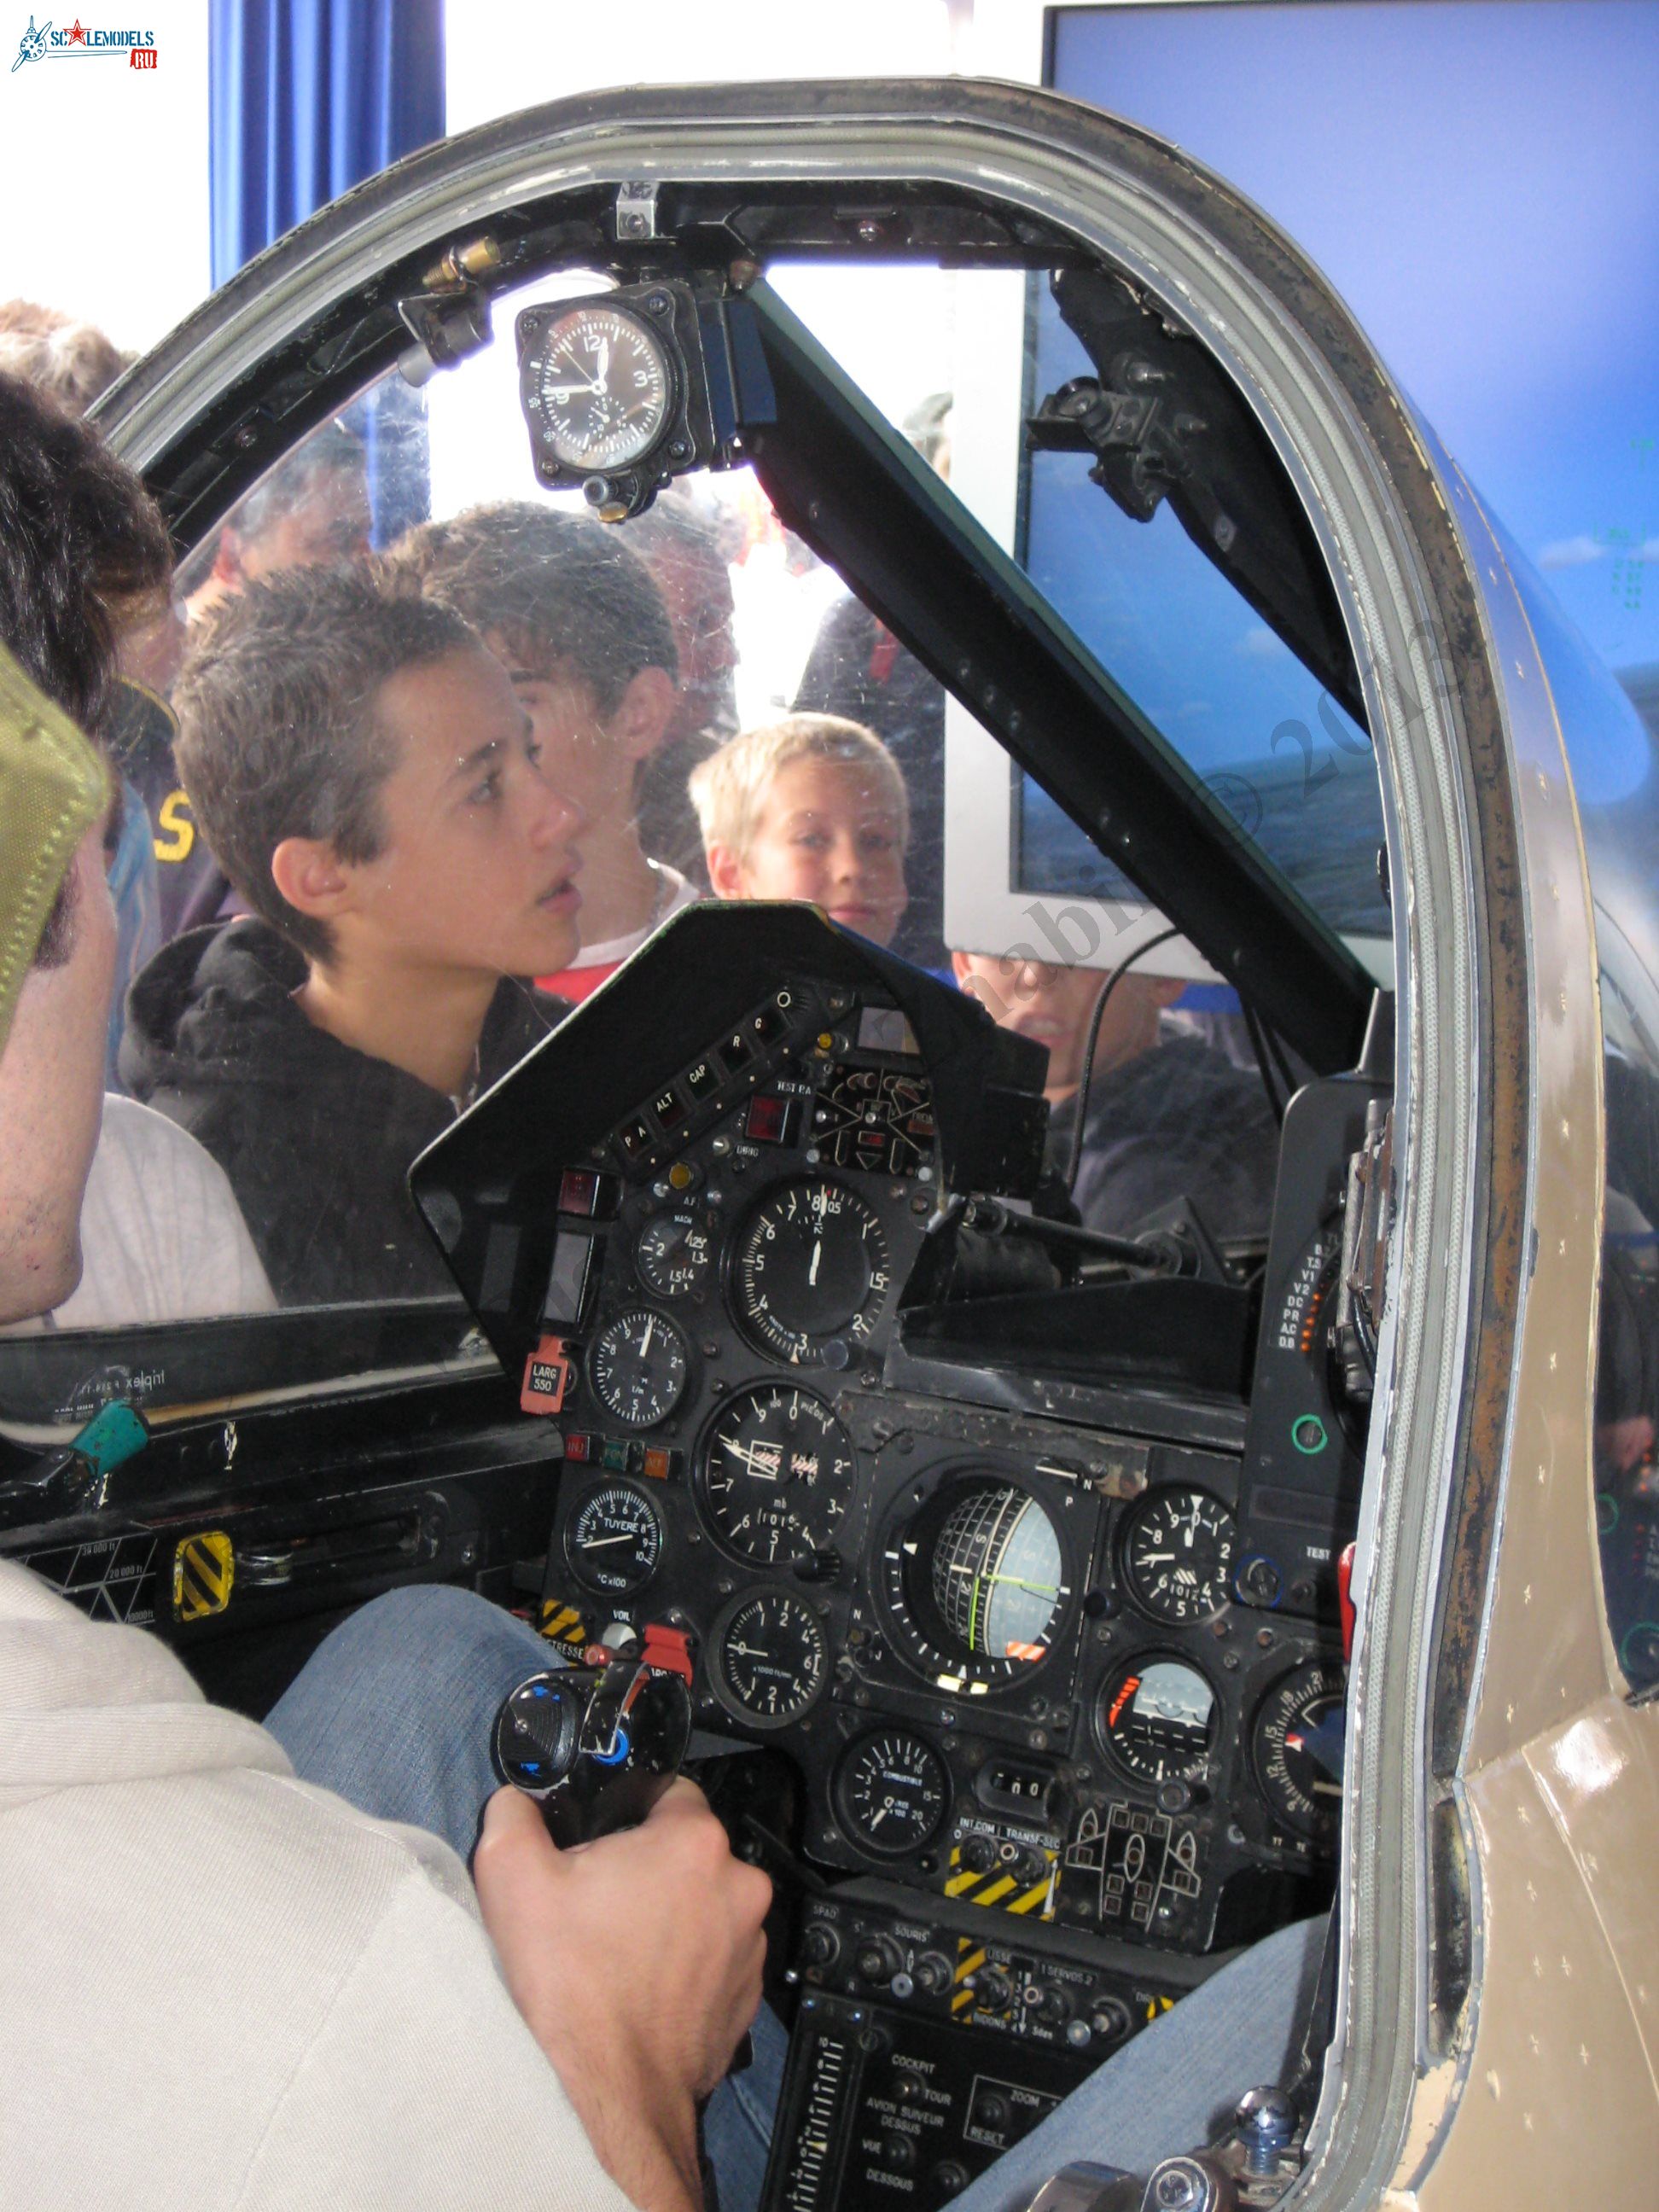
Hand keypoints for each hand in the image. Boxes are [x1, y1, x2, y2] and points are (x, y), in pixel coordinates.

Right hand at [474, 1777, 770, 2211]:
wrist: (608, 2096)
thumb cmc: (572, 1992)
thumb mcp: (513, 1879)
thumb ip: (514, 1818)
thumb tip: (516, 1803)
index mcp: (693, 1842)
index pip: (669, 1792)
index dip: (628, 1811)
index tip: (601, 1840)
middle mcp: (738, 1886)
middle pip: (685, 1853)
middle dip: (645, 1870)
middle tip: (597, 1905)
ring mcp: (749, 1945)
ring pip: (701, 1907)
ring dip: (668, 1919)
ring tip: (614, 1955)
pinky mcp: (746, 1996)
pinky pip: (712, 1960)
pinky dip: (682, 1967)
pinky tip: (638, 1990)